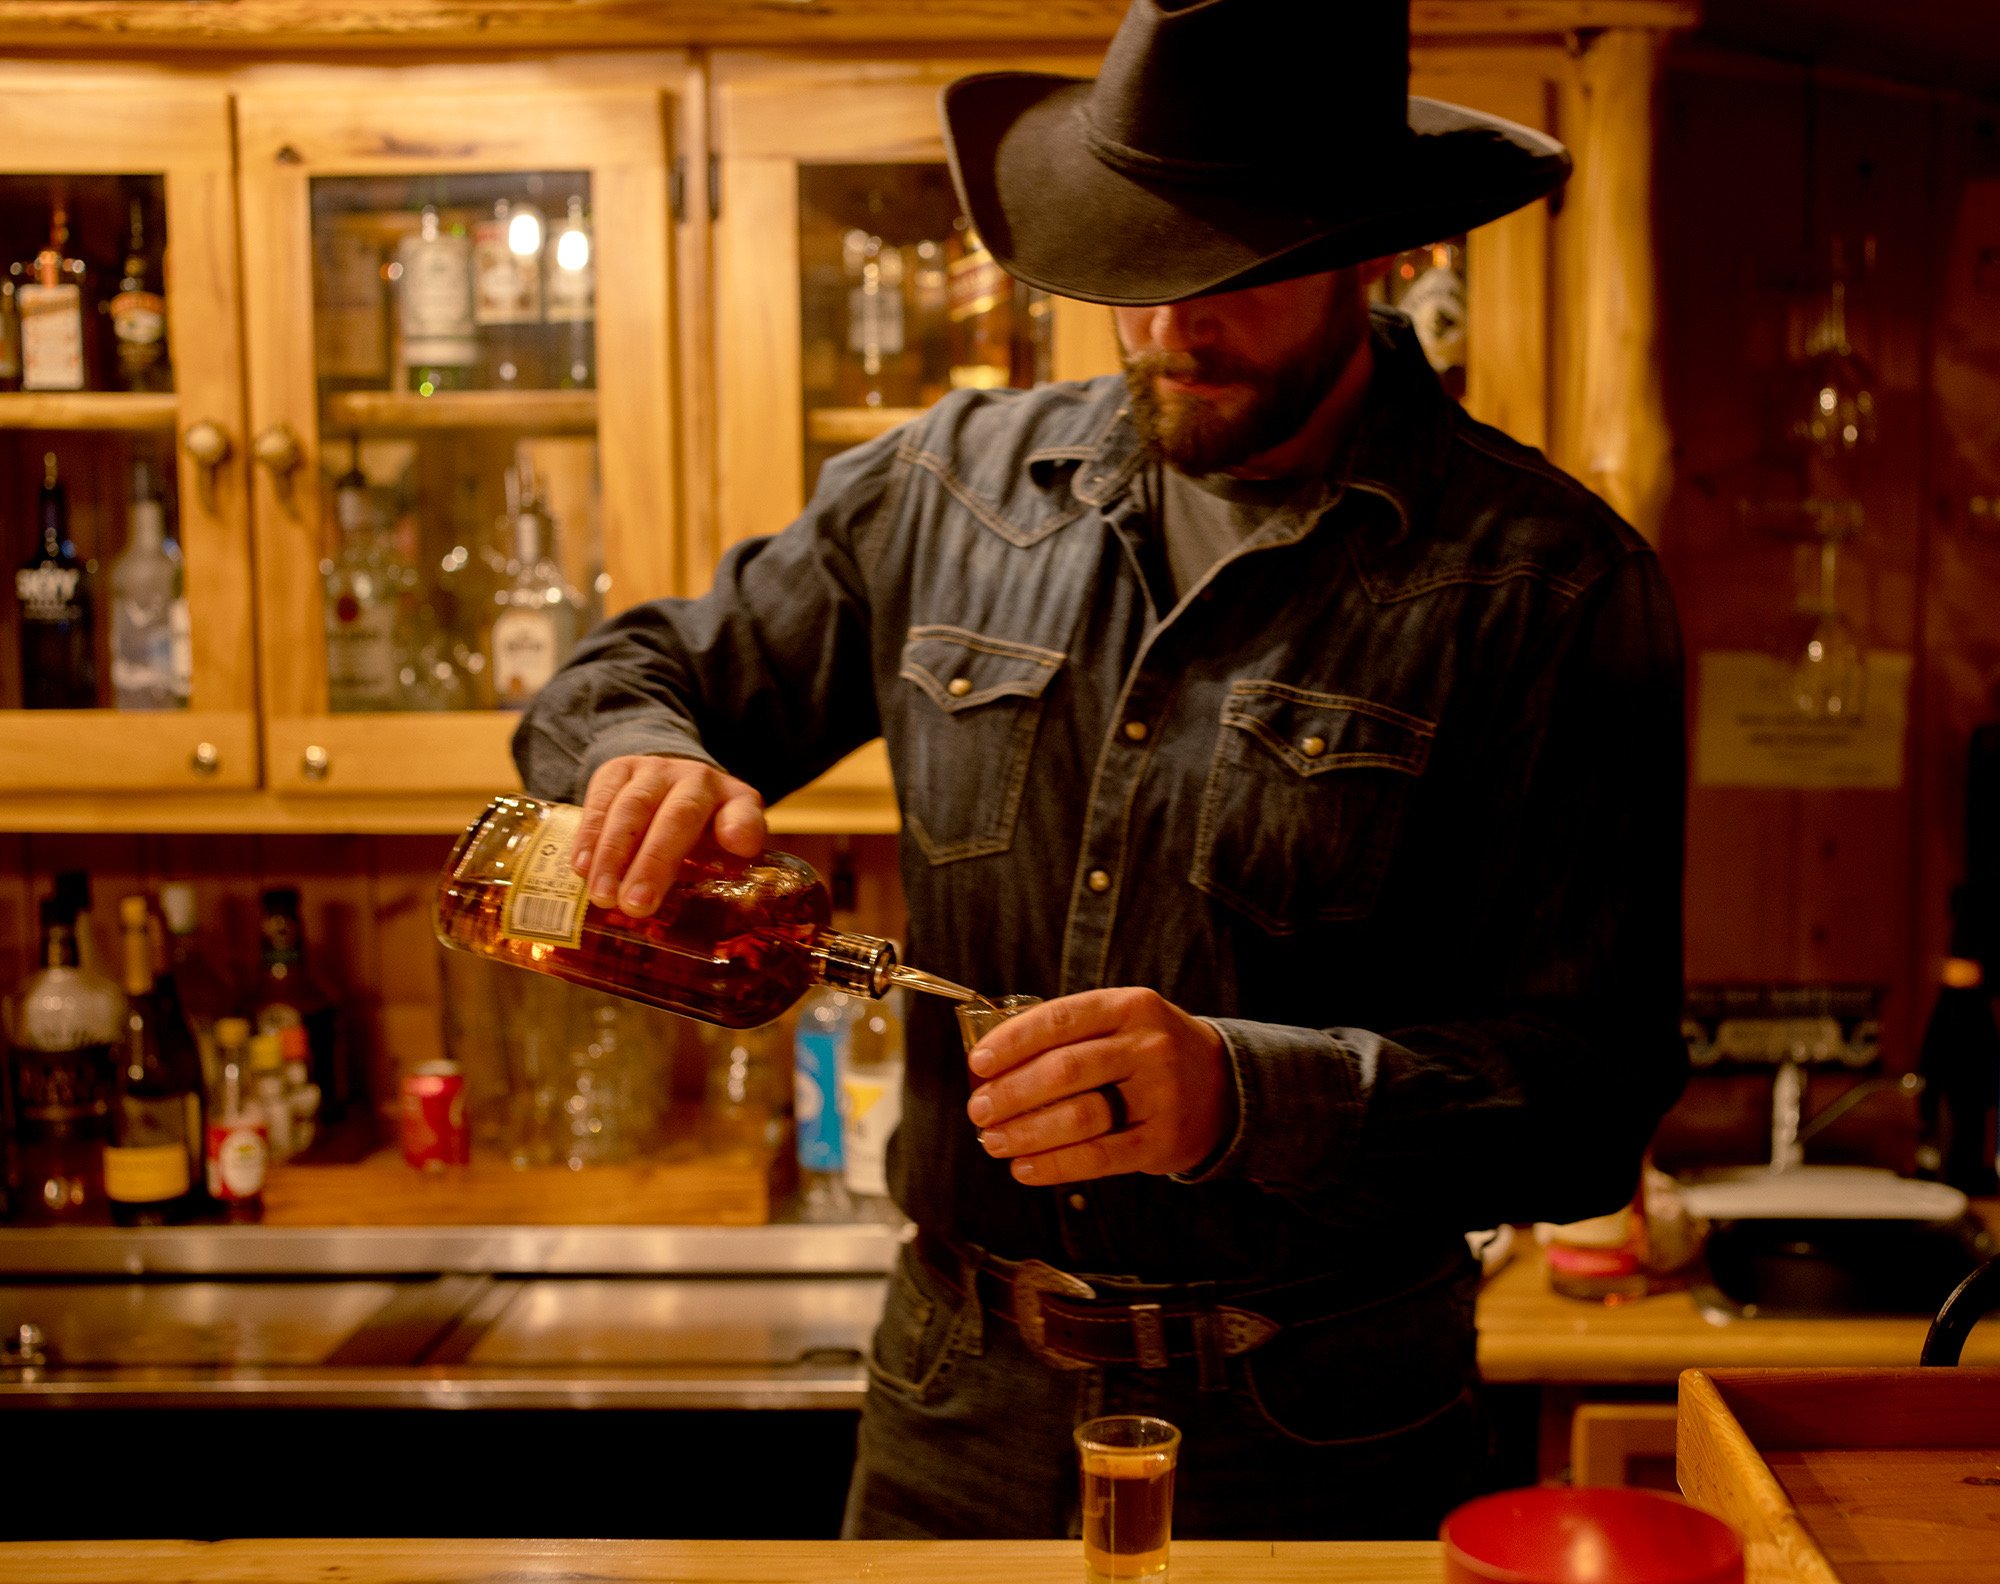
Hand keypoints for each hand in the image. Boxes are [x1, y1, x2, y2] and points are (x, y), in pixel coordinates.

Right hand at [570, 755, 766, 916]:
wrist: (669, 779)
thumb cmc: (703, 824)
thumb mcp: (725, 840)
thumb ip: (731, 853)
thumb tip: (739, 852)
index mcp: (733, 800)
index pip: (743, 811)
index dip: (740, 826)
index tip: (739, 846)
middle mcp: (696, 779)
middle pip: (677, 817)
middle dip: (654, 862)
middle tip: (636, 905)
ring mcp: (655, 770)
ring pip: (632, 808)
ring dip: (614, 855)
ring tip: (603, 895)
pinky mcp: (619, 769)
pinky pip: (601, 801)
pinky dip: (589, 836)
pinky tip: (582, 867)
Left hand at [965, 988, 1228, 1186]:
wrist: (1224, 1085)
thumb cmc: (1146, 1052)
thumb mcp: (1120, 1023)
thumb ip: (1068, 1035)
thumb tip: (991, 1067)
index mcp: (1129, 1006)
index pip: (1060, 1019)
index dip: (1012, 1041)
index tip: (978, 1063)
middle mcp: (1148, 1045)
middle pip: (1065, 1069)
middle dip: (1011, 1093)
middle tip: (978, 1111)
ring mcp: (1160, 1094)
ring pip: (1080, 1115)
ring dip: (1027, 1133)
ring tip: (994, 1141)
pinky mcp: (1163, 1140)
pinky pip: (1100, 1157)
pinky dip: (1055, 1165)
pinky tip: (1025, 1168)